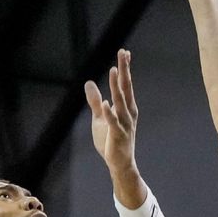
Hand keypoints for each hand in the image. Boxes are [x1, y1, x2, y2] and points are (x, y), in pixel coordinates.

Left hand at [84, 49, 138, 176]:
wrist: (119, 164)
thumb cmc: (111, 141)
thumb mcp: (100, 118)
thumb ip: (95, 101)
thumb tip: (89, 83)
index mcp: (126, 108)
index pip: (125, 84)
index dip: (125, 68)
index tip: (124, 52)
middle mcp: (128, 113)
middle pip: (126, 88)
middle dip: (124, 70)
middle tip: (123, 53)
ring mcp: (124, 124)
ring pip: (120, 102)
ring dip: (117, 87)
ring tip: (114, 71)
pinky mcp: (117, 135)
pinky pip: (113, 123)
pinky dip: (110, 113)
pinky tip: (107, 103)